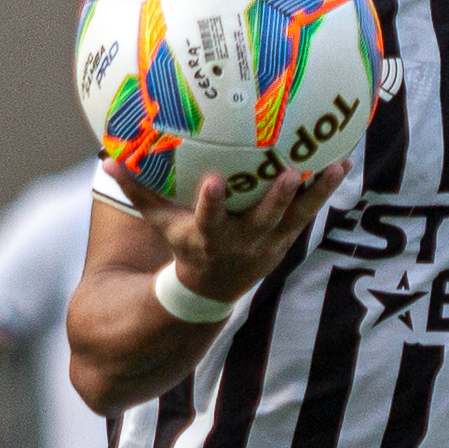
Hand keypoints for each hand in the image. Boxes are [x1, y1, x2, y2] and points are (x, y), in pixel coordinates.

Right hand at [139, 159, 347, 309]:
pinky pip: (309, 212)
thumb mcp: (160, 224)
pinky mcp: (286, 238)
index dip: (211, 203)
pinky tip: (341, 163)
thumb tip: (107, 158)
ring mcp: (268, 241)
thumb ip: (138, 192)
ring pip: (295, 216)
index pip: (207, 219)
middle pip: (261, 219)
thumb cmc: (184, 245)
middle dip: (274, 199)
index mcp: (208, 236)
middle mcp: (241, 241)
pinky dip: (324, 190)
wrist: (212, 289)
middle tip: (289, 174)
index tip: (213, 181)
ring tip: (333, 165)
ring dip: (315, 193)